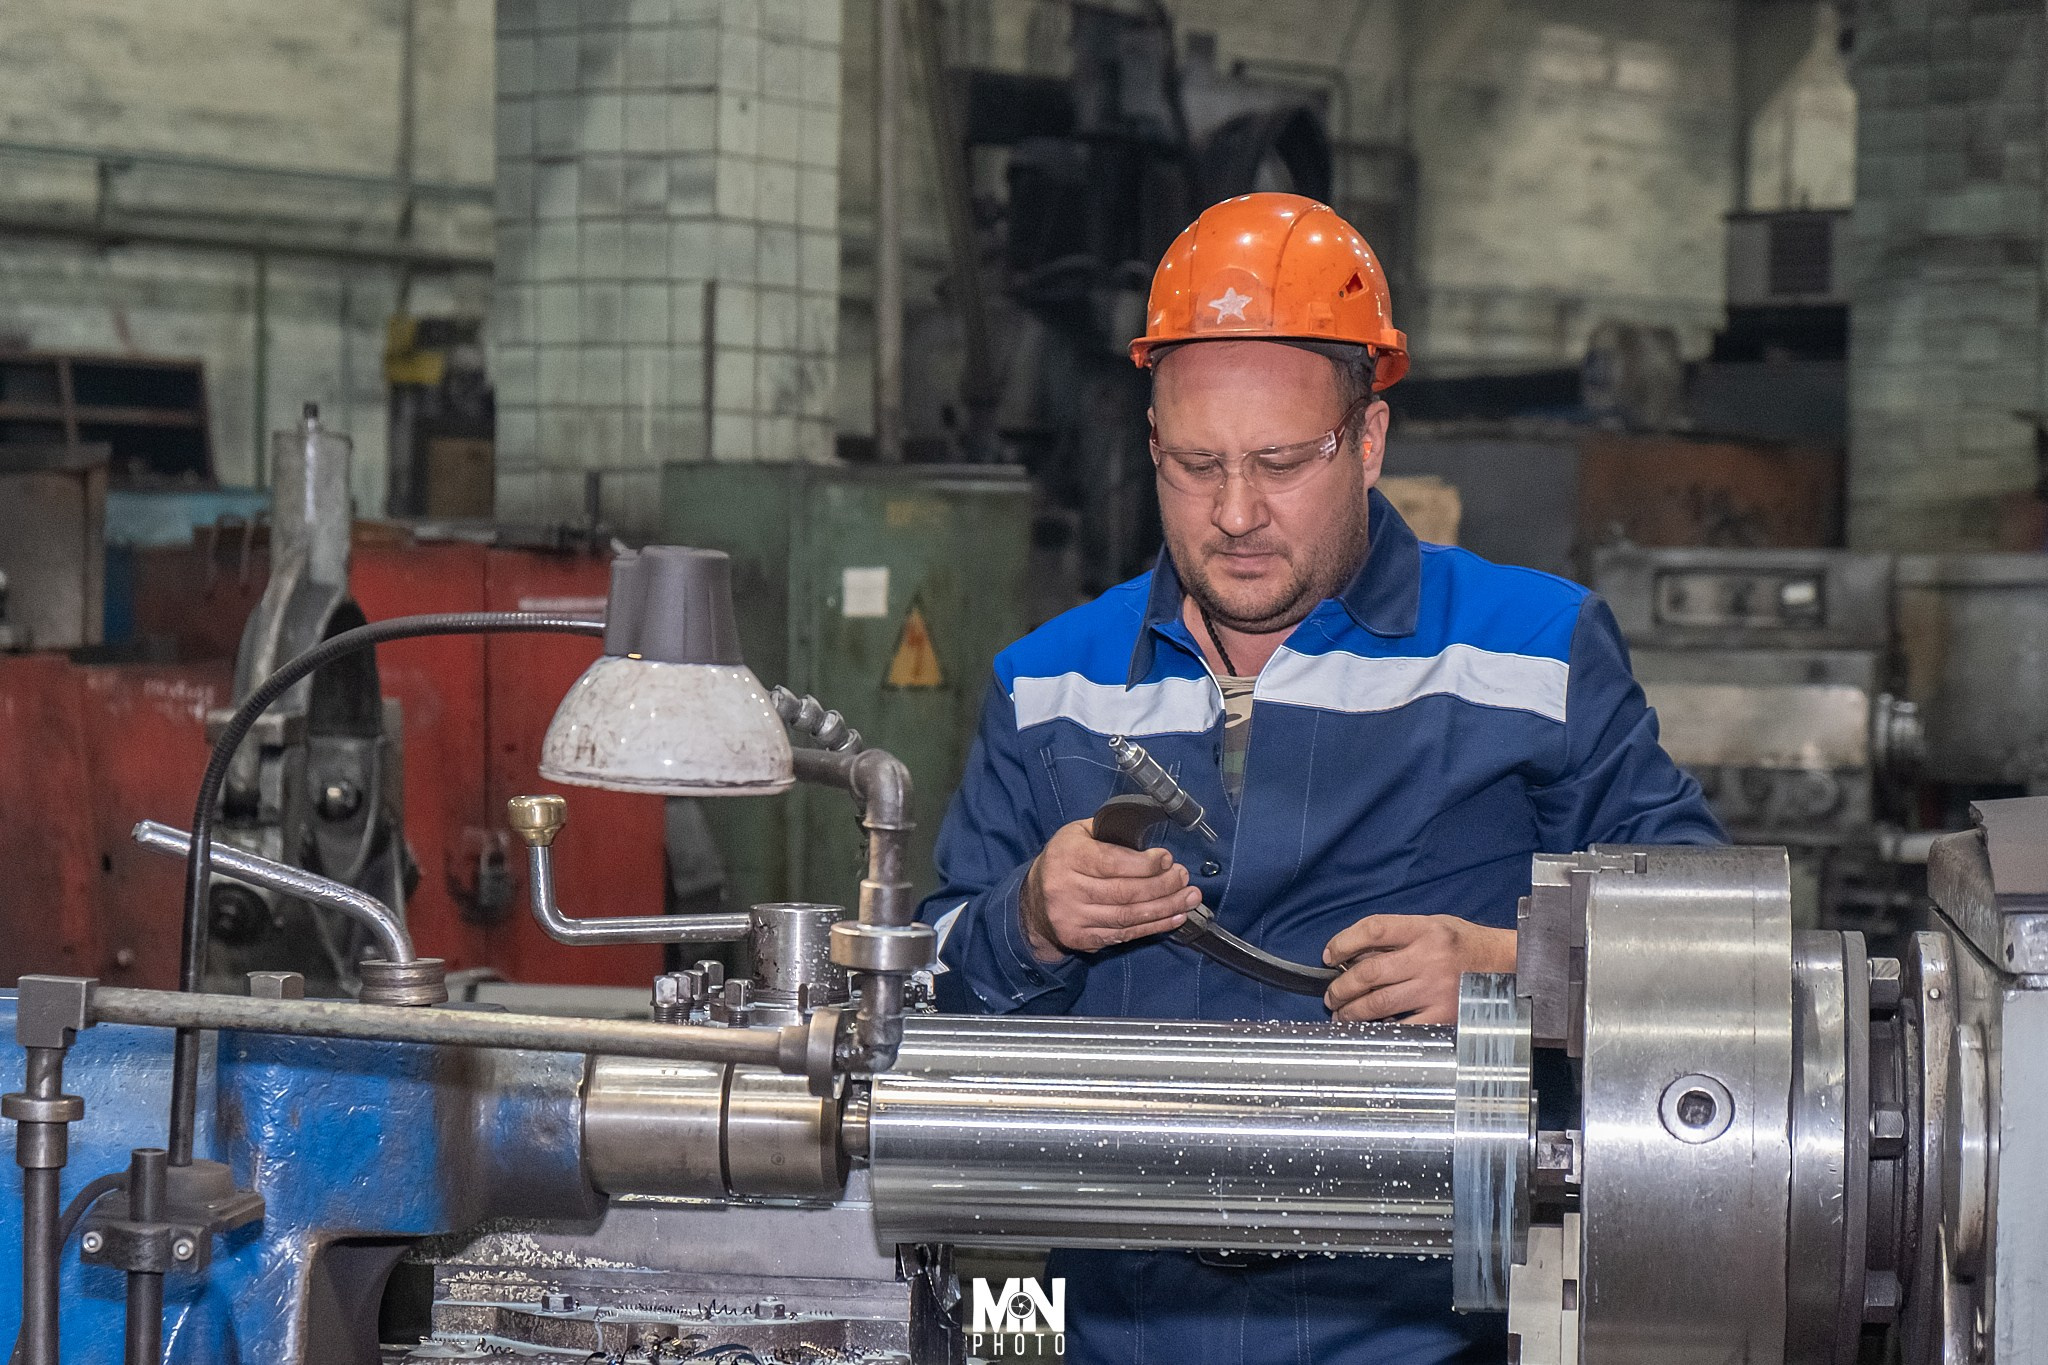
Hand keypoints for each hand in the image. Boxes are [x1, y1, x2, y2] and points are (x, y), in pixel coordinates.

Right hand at [1020, 820, 1200, 960]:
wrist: (1033, 902)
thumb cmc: (1064, 861)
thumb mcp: (1076, 834)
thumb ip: (1108, 832)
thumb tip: (1147, 836)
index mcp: (1067, 856)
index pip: (1110, 862)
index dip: (1143, 864)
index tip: (1167, 860)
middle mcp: (1066, 889)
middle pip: (1123, 892)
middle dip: (1162, 886)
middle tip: (1184, 878)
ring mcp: (1073, 918)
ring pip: (1127, 916)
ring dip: (1164, 908)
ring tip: (1188, 899)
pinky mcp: (1081, 939)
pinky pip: (1124, 935)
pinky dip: (1153, 928)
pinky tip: (1173, 918)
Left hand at [1321, 915, 1515, 1023]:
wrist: (1508, 965)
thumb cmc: (1465, 945)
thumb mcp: (1433, 926)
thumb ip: (1398, 938)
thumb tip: (1354, 956)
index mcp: (1424, 930)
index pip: (1372, 930)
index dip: (1343, 942)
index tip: (1330, 956)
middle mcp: (1429, 958)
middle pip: (1369, 972)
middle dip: (1341, 987)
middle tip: (1331, 995)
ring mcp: (1436, 989)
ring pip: (1379, 1003)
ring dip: (1352, 1011)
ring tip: (1342, 1014)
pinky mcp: (1444, 1015)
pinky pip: (1402, 1025)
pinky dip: (1381, 1028)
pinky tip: (1371, 1028)